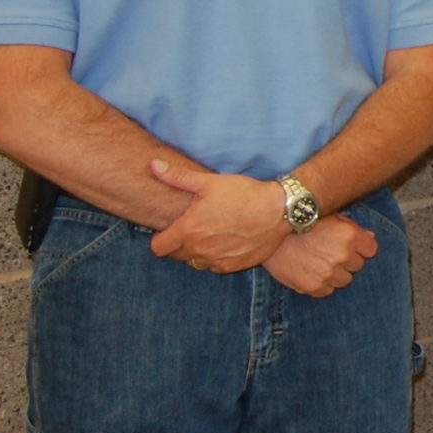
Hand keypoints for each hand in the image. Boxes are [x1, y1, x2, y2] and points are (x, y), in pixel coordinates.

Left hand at [147, 159, 290, 271]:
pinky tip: (226, 242)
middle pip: (175, 256)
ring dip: (196, 253)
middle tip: (193, 228)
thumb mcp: (210, 182)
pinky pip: (215, 267)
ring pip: (195, 263)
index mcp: (189, 230)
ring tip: (210, 235)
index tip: (171, 229)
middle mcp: (200, 250)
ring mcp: (217, 260)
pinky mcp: (233, 266)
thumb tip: (153, 166)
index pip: (158, 248)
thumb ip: (178, 177)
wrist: (279, 210)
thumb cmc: (244, 193)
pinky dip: (216, 258)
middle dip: (178, 244)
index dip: (161, 238)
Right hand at [262, 213, 377, 297]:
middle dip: (347, 260)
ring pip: (344, 280)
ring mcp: (329, 273)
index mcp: (350, 236)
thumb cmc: (302, 221)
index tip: (349, 245)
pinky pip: (327, 290)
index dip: (360, 248)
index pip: (371, 250)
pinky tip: (309, 271)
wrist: (270, 232)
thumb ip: (353, 228)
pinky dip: (320, 284)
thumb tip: (371, 238)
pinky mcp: (314, 287)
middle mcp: (343, 255)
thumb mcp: (331, 216)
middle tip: (328, 252)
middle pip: (357, 266)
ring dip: (335, 273)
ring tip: (318, 262)